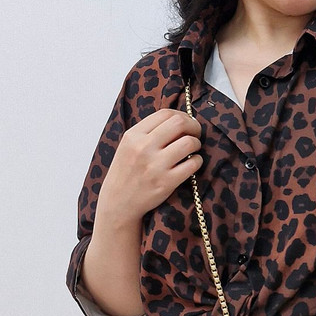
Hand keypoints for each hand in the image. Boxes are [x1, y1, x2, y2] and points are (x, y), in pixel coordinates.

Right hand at [98, 108, 203, 223]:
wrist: (119, 201)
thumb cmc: (127, 172)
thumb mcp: (129, 145)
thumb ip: (148, 131)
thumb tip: (178, 119)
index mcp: (134, 135)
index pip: (165, 113)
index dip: (182, 115)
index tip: (187, 123)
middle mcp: (144, 147)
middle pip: (179, 123)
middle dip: (193, 126)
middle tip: (195, 134)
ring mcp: (156, 165)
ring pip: (189, 143)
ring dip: (196, 144)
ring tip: (193, 150)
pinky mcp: (167, 182)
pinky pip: (192, 164)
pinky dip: (197, 161)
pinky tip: (192, 163)